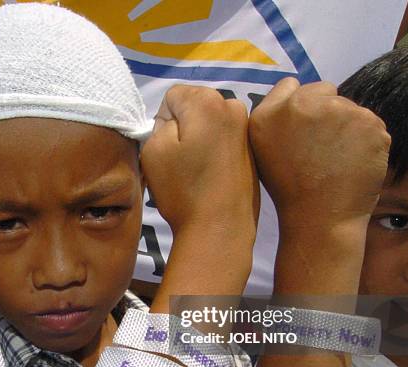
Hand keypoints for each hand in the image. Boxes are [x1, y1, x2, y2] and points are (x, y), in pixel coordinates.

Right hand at [141, 85, 258, 235]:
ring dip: (199, 139)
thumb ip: (159, 122)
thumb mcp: (153, 150)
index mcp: (207, 100)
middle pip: (193, 106)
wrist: (220, 228)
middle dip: (183, 127)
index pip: (171, 97)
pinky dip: (215, 150)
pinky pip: (224, 138)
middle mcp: (233, 105)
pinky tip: (212, 175)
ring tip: (197, 170)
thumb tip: (174, 120)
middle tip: (181, 161)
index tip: (168, 149)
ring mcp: (247, 127)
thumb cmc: (184, 191)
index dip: (162, 122)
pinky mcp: (254, 148)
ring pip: (209, 123)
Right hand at [249, 78, 389, 230]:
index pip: (290, 86)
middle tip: (318, 147)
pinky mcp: (367, 121)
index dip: (296, 106)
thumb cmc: (288, 188)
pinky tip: (352, 160)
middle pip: (323, 90)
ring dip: (346, 126)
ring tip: (335, 158)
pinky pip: (369, 123)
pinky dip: (365, 139)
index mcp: (269, 112)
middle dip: (323, 110)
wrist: (318, 217)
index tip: (299, 130)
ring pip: (348, 107)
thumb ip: (273, 114)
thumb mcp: (261, 148)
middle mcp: (301, 104)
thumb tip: (293, 88)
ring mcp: (337, 110)